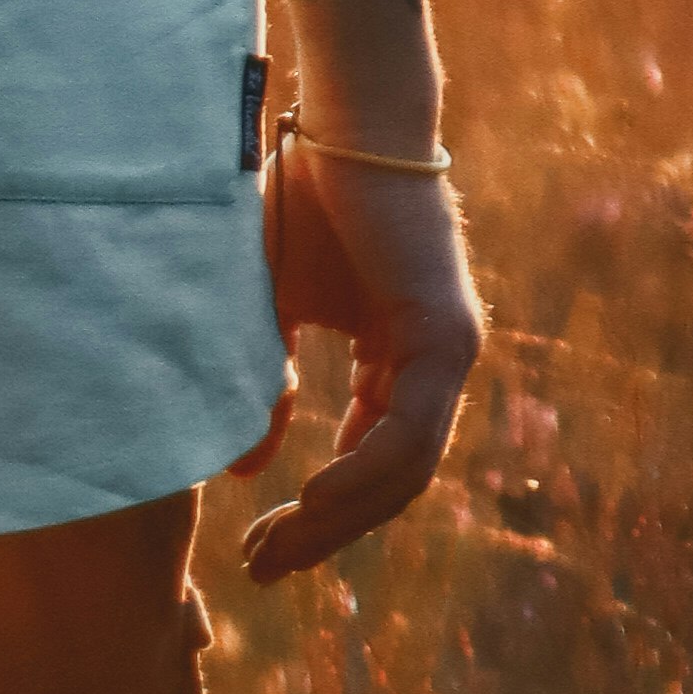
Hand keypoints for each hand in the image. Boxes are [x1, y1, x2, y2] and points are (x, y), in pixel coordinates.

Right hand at [237, 137, 484, 584]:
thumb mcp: (269, 311)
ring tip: (281, 544)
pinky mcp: (446, 336)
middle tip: (264, 571)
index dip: (316, 518)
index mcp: (399, 361)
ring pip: (404, 471)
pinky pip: (410, 432)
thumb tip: (244, 468)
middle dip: (324, 535)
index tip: (259, 551)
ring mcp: (449, 352)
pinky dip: (363, 473)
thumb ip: (265, 386)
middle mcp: (435, 364)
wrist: (342, 121)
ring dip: (341, 517)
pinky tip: (314, 498)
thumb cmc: (301, 199)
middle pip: (389, 484)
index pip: (368, 464)